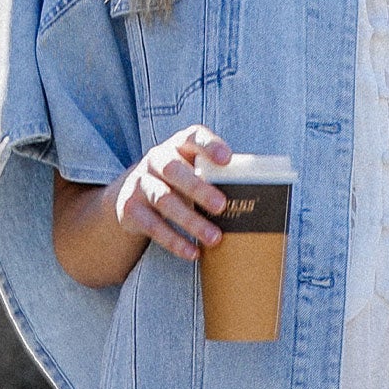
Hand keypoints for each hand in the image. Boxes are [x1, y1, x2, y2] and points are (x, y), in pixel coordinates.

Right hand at [113, 125, 230, 262]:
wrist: (131, 195)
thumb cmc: (178, 182)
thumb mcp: (192, 170)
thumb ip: (216, 177)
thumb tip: (258, 203)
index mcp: (178, 146)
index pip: (193, 136)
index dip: (209, 145)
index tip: (227, 158)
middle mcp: (156, 160)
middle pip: (174, 170)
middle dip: (198, 188)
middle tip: (222, 206)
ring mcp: (140, 183)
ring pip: (164, 200)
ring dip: (190, 220)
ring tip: (214, 238)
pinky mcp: (130, 209)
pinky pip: (152, 226)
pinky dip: (174, 241)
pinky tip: (193, 252)